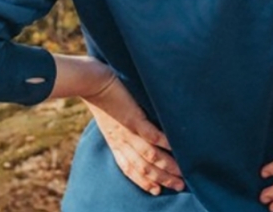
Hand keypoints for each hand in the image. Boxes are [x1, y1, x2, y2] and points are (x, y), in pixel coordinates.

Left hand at [83, 73, 184, 195]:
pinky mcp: (133, 118)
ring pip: (149, 156)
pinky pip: (151, 135)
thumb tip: (134, 130)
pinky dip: (165, 143)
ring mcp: (127, 132)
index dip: (144, 182)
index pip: (130, 169)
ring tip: (182, 172)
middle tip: (179, 185)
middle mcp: (121, 142)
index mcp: (115, 143)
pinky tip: (176, 148)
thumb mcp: (108, 120)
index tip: (157, 190)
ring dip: (167, 166)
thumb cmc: (100, 95)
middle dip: (162, 179)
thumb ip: (121, 129)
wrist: (91, 82)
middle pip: (143, 168)